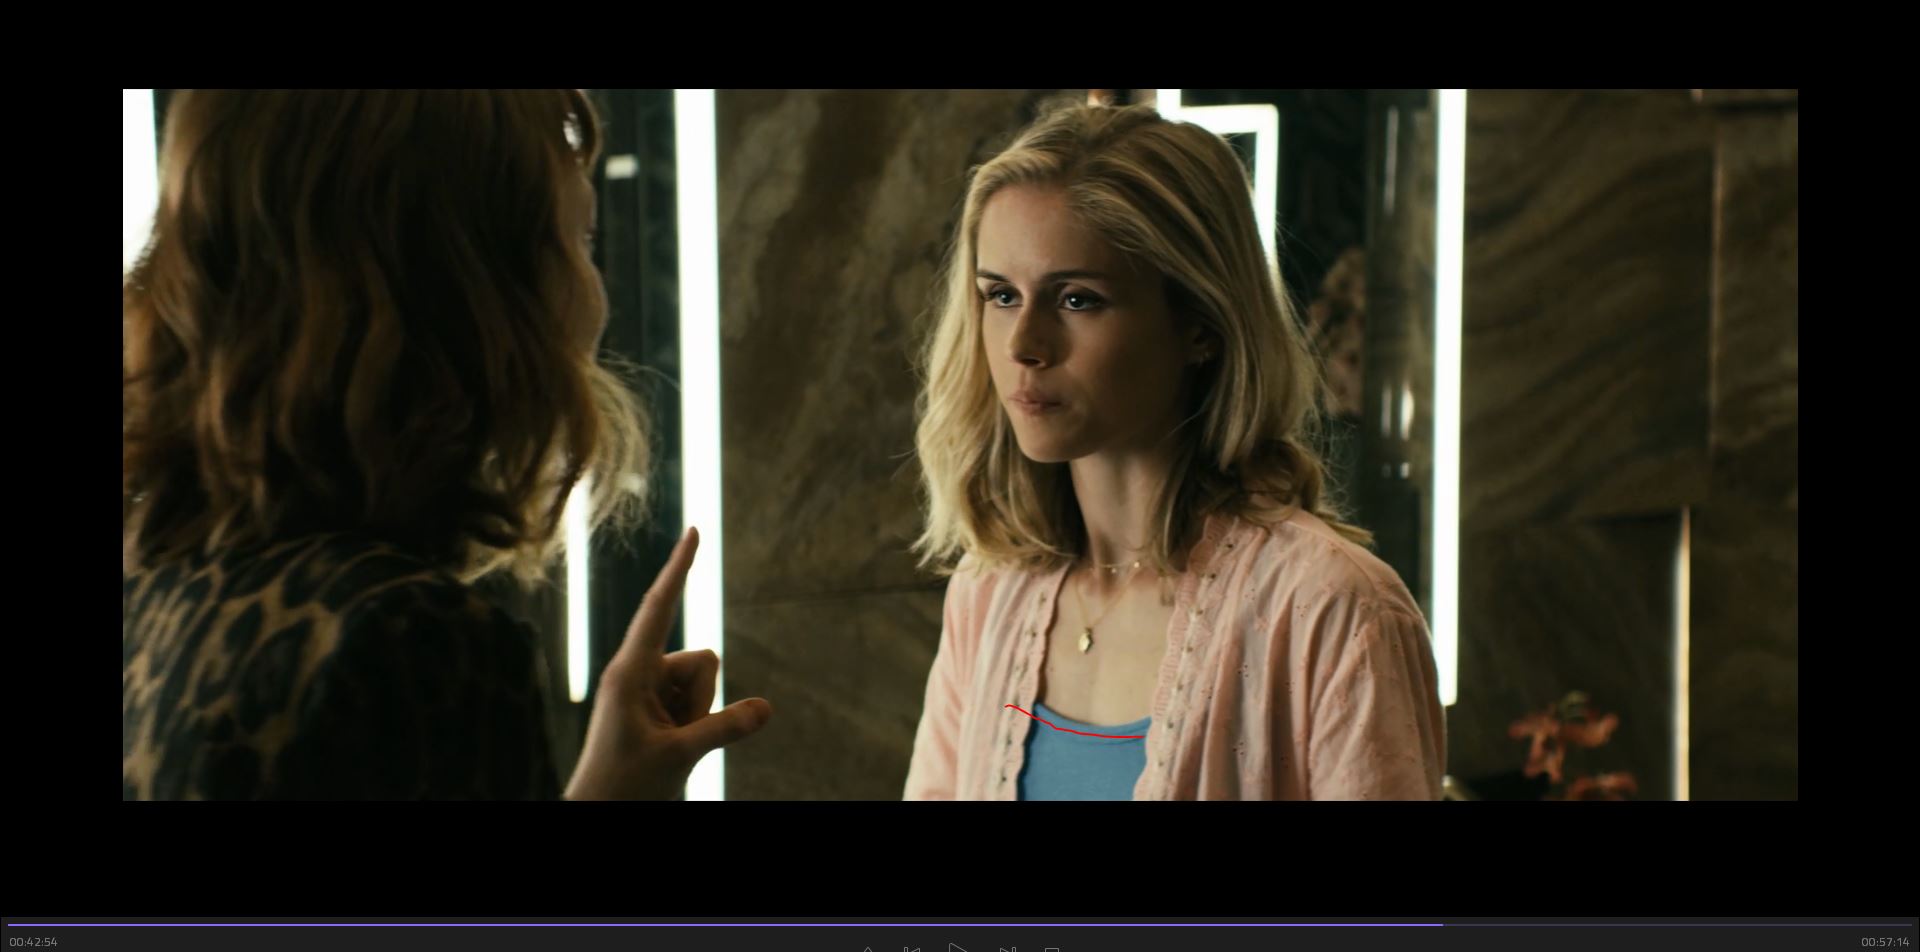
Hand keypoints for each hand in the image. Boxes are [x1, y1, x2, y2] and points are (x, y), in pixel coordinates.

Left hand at [564, 527, 771, 799]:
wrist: (600, 814)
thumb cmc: (625, 787)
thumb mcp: (680, 756)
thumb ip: (725, 729)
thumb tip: (767, 708)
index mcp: (629, 671)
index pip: (659, 608)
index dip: (679, 568)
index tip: (694, 529)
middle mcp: (637, 673)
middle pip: (701, 660)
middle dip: (704, 698)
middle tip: (673, 741)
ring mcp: (648, 691)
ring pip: (703, 683)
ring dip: (699, 715)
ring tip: (668, 748)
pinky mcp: (657, 708)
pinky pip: (699, 702)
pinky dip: (696, 723)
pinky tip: (669, 750)